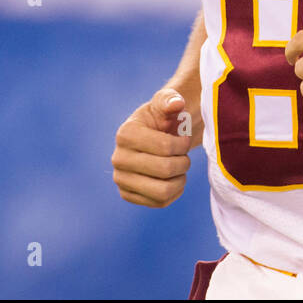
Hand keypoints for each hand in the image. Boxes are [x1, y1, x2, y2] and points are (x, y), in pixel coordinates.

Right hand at [111, 88, 193, 207]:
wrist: (154, 137)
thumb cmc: (163, 118)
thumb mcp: (166, 103)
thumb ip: (171, 100)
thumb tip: (176, 103)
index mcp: (125, 134)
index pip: (165, 147)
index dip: (183, 145)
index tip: (184, 138)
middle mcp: (118, 158)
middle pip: (165, 170)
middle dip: (183, 163)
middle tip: (184, 156)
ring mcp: (120, 179)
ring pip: (162, 191)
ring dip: (180, 180)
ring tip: (180, 168)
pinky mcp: (127, 195)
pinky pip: (160, 202)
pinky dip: (174, 192)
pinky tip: (173, 179)